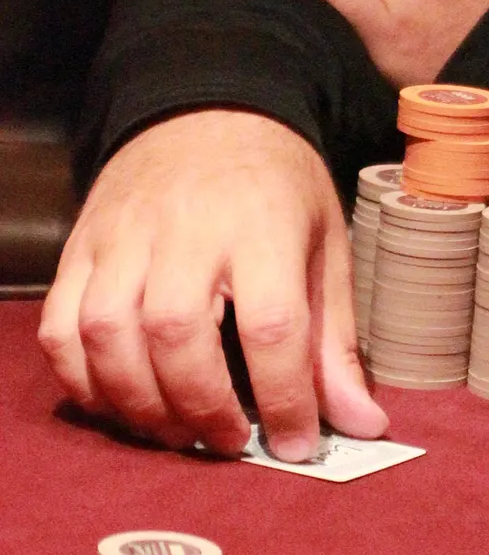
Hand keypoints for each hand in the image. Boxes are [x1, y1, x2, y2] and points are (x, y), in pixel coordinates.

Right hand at [38, 111, 386, 460]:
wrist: (208, 110)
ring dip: (139, 403)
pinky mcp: (81, 247)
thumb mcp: (325, 246)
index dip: (284, 398)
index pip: (272, 325)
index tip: (296, 444)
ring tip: (176, 429)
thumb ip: (335, 341)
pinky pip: (61, 328)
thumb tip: (362, 424)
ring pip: (109, 334)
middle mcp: (187, 229)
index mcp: (263, 225)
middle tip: (228, 441)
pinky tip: (122, 401)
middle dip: (202, 407)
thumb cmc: (276, 187)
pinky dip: (83, 380)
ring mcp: (123, 236)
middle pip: (177, 333)